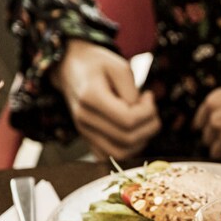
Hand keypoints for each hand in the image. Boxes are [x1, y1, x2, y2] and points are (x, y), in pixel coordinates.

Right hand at [51, 39, 159, 159]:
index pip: (128, 119)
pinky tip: (134, 130)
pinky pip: (111, 157)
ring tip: (143, 120)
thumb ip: (132, 91)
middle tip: (149, 108)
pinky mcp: (88, 139)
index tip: (148, 96)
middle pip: (127, 139)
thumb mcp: (119, 66)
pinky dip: (129, 149)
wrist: (71, 68)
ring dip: (142, 140)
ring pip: (121, 153)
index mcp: (90, 97)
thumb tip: (140, 113)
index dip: (148, 111)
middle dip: (150, 126)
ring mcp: (84, 132)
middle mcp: (84, 118)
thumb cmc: (98, 64)